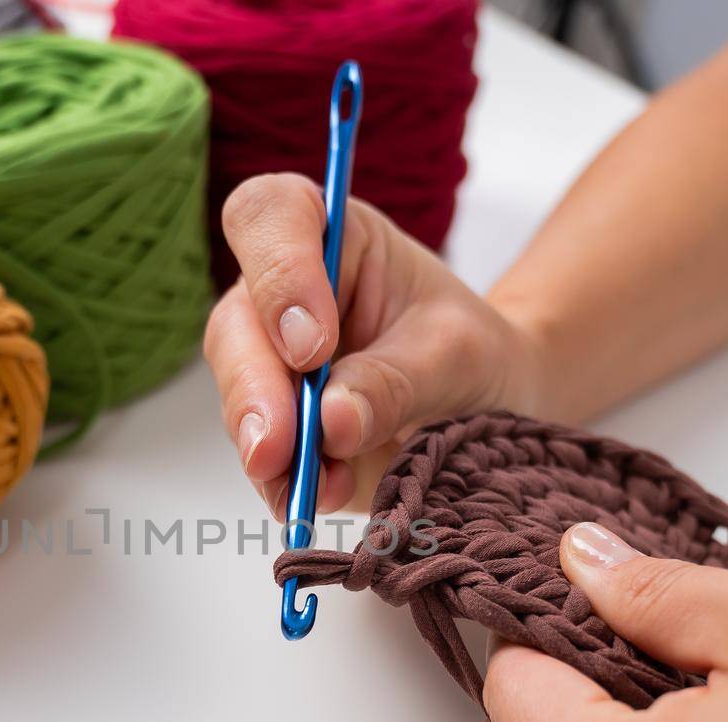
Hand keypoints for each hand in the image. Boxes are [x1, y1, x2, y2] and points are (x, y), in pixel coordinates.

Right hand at [203, 173, 545, 513]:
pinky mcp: (276, 425)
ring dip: (271, 448)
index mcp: (334, 239)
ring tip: (319, 486)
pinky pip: (259, 454)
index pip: (272, 217)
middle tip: (280, 450)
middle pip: (237, 323)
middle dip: (255, 390)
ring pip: (239, 395)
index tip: (312, 345)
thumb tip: (330, 421)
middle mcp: (285, 293)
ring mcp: (270, 362)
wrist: (491, 412)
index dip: (277, 273)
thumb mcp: (456, 357)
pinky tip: (317, 498)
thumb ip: (396, 381)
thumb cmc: (475, 356)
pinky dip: (283, 484)